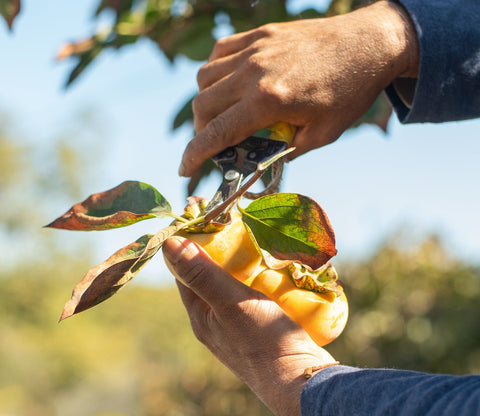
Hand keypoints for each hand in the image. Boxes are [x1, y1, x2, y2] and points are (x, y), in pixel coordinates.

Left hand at [163, 236, 336, 415]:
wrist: (300, 381)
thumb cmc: (263, 342)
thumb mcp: (230, 303)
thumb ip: (201, 275)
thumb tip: (169, 242)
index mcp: (200, 316)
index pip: (185, 272)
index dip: (190, 244)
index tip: (204, 217)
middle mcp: (215, 321)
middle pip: (211, 276)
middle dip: (221, 250)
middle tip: (236, 224)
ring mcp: (239, 324)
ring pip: (235, 284)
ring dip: (243, 263)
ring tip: (257, 240)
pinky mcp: (262, 326)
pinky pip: (256, 293)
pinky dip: (261, 277)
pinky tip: (276, 267)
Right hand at [180, 1, 417, 175]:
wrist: (368, 44)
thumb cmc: (349, 93)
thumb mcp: (321, 135)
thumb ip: (284, 151)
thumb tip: (258, 164)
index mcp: (269, 100)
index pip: (217, 133)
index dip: (195, 155)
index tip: (184, 168)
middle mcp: (254, 72)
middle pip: (202, 106)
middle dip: (200, 132)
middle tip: (214, 144)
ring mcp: (255, 48)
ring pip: (204, 78)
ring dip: (205, 103)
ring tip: (223, 116)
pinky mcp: (259, 34)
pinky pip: (219, 53)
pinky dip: (215, 73)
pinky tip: (229, 85)